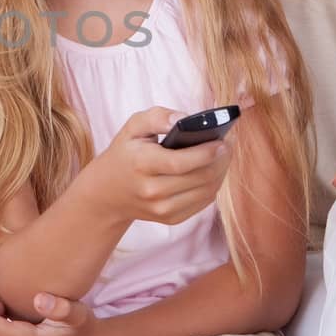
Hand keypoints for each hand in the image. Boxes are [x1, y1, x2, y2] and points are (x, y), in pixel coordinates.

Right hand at [84, 107, 232, 224]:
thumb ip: (157, 117)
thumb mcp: (133, 128)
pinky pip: (204, 202)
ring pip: (207, 190)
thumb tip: (183, 118)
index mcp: (141, 165)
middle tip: (228, 143)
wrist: (108, 192)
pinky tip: (213, 170)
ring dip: (221, 171)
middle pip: (200, 177)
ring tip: (223, 154)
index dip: (206, 152)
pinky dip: (214, 184)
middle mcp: (152, 191)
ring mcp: (162, 209)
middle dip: (221, 159)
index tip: (223, 141)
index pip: (180, 163)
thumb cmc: (125, 154)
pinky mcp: (171, 219)